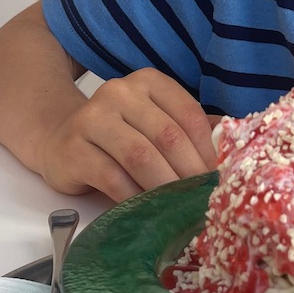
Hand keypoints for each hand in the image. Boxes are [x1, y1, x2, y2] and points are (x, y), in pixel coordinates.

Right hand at [34, 68, 218, 201]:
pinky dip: (134, 197)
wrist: (60, 140)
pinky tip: (147, 210)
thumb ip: (188, 132)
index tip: (220, 177)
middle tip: (205, 199)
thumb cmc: (119, 135)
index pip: (188, 114)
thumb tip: (233, 153)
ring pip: (140, 156)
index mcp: (148, 82)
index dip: (208, 150)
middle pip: (167, 136)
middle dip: (190, 172)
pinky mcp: (73, 149)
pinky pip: (111, 177)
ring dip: (166, 186)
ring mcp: (92, 118)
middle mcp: (119, 92)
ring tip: (181, 207)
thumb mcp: (154, 123)